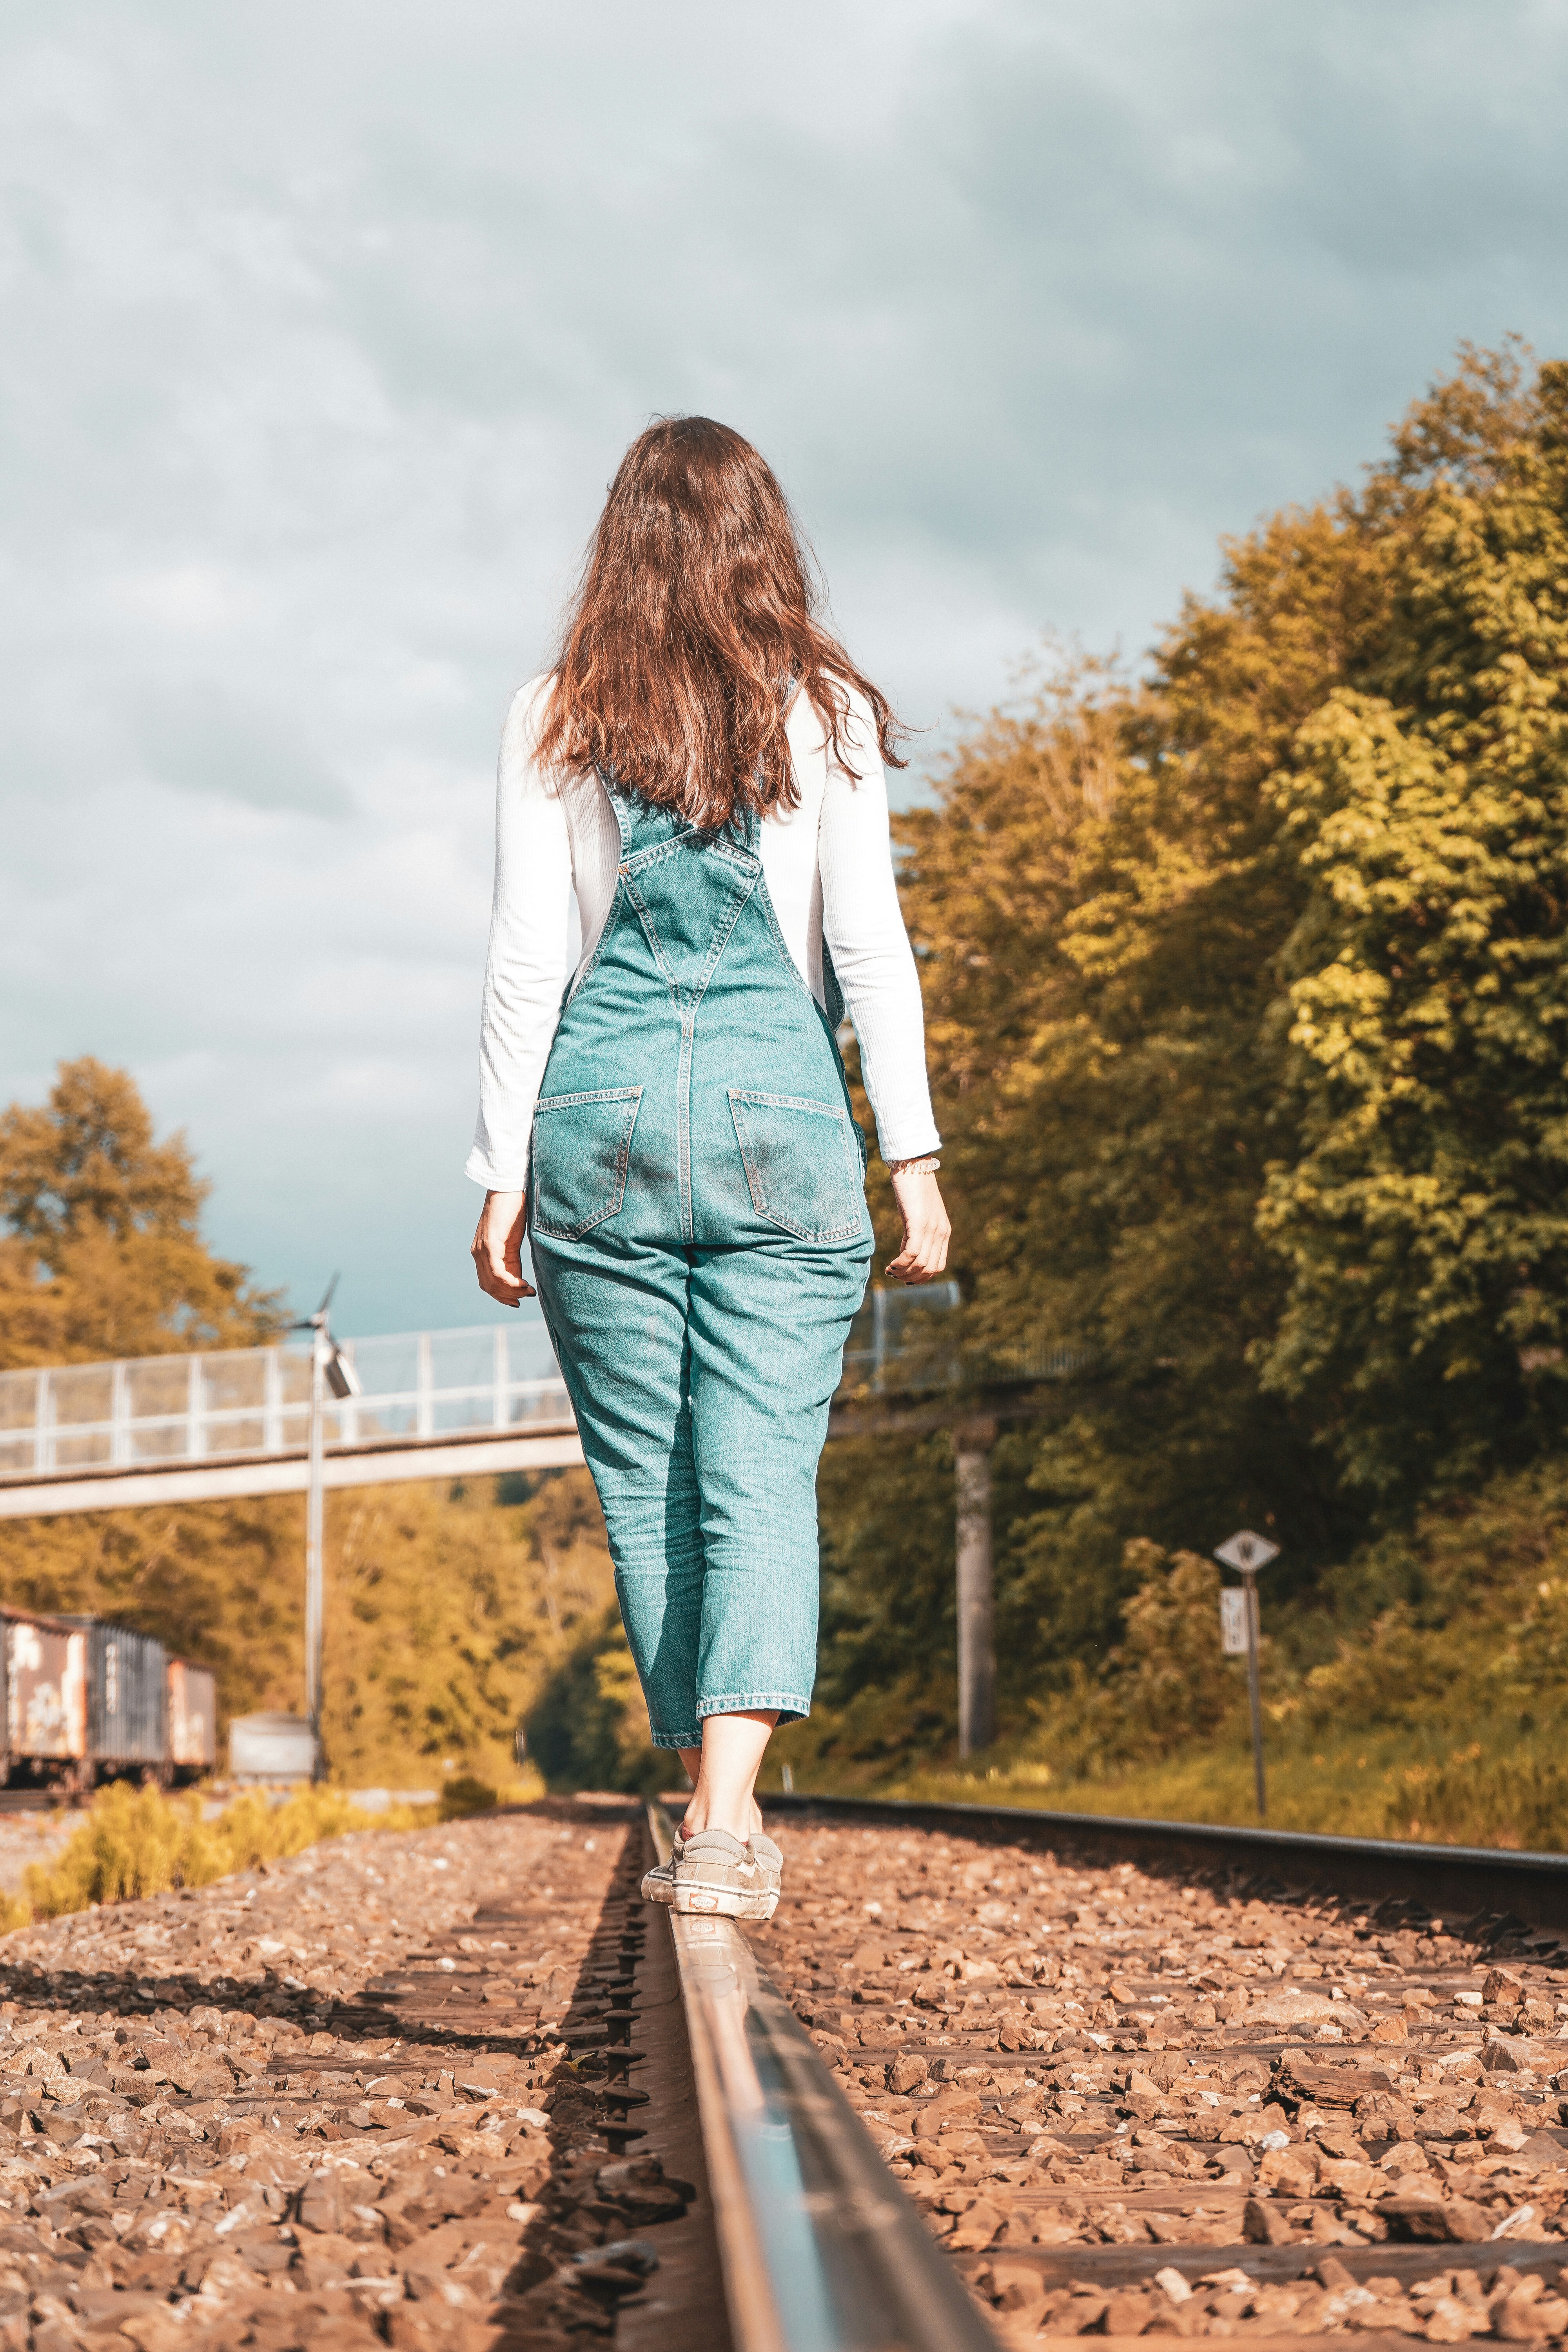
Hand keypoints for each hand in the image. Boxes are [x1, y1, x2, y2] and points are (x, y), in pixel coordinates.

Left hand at [471, 1190, 533, 1304]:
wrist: (509, 1188)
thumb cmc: (514, 1211)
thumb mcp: (512, 1242)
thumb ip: (511, 1260)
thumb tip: (519, 1281)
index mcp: (482, 1253)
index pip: (488, 1284)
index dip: (503, 1296)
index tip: (520, 1300)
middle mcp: (478, 1253)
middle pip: (489, 1287)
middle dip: (509, 1297)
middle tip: (527, 1296)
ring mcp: (482, 1249)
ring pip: (492, 1283)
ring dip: (512, 1292)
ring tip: (528, 1291)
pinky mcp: (490, 1243)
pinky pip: (497, 1272)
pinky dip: (510, 1282)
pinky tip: (523, 1284)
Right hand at [885, 1167, 950, 1284]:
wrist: (912, 1163)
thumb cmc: (912, 1187)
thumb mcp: (916, 1215)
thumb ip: (915, 1234)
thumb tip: (907, 1254)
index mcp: (943, 1231)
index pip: (938, 1265)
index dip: (921, 1276)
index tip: (904, 1276)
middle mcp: (941, 1232)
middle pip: (931, 1269)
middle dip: (912, 1277)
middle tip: (895, 1275)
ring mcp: (932, 1228)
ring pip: (921, 1264)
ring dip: (904, 1272)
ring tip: (891, 1270)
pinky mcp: (919, 1223)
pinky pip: (912, 1253)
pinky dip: (901, 1263)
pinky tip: (890, 1264)